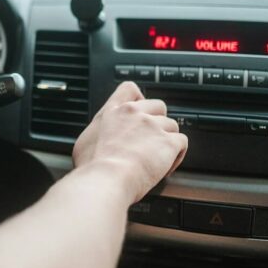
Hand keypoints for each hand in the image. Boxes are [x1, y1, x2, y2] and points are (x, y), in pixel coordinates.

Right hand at [72, 81, 187, 202]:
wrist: (107, 178)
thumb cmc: (92, 166)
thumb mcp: (85, 141)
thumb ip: (98, 131)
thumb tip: (99, 138)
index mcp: (114, 112)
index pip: (130, 89)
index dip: (139, 99)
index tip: (140, 112)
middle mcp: (135, 114)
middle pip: (158, 106)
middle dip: (158, 122)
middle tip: (151, 141)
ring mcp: (153, 126)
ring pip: (172, 126)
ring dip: (167, 141)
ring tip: (158, 159)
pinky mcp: (168, 142)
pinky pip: (181, 142)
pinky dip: (177, 155)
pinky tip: (166, 167)